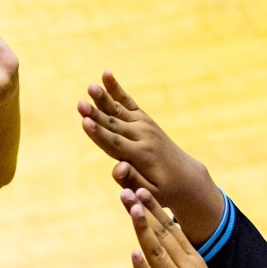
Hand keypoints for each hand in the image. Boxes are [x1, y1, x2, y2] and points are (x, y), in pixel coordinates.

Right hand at [78, 72, 221, 244]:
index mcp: (142, 156)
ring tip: (91, 86)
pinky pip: (127, 102)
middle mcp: (143, 137)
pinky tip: (106, 75)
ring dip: (103, 98)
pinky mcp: (144, 119)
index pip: (116, 144)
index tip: (85, 123)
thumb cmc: (165, 189)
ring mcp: (144, 125)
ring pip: (119, 110)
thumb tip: (118, 167)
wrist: (186, 175)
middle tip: (80, 104)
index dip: (99, 133)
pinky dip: (116, 89)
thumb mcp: (151, 192)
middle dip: (96, 114)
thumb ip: (133, 180)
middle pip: (114, 125)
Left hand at [123, 189, 251, 267]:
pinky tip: (133, 253)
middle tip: (129, 188)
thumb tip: (162, 252)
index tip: (142, 189)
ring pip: (158, 253)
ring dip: (143, 228)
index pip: (174, 230)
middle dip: (146, 211)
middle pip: (164, 235)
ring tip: (130, 206)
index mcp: (198, 265)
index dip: (156, 210)